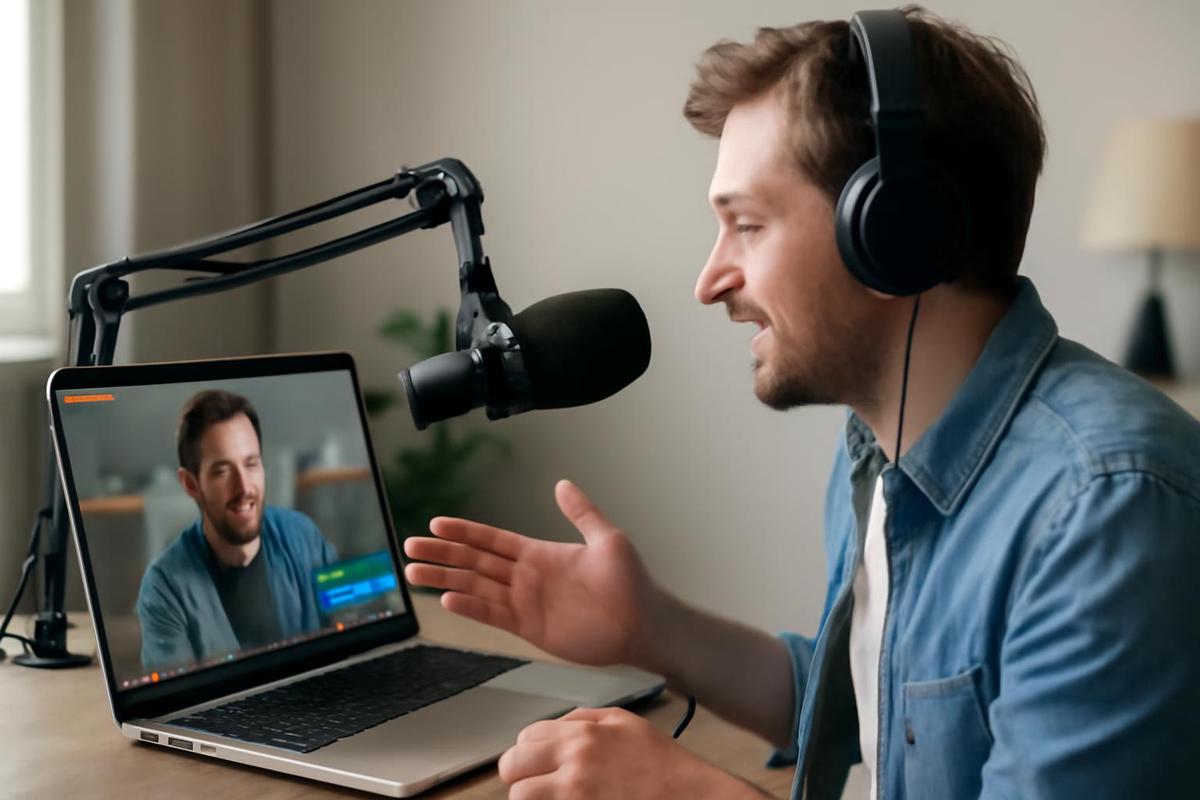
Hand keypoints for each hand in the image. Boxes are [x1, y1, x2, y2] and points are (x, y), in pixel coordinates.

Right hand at [403, 480, 665, 667]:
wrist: (643, 624)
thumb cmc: (631, 582)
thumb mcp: (608, 538)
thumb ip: (582, 512)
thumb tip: (562, 483)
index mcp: (539, 553)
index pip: (492, 540)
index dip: (464, 531)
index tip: (436, 522)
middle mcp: (526, 577)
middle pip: (474, 561)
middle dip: (442, 552)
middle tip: (410, 546)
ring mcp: (525, 602)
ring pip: (475, 587)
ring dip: (445, 578)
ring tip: (414, 571)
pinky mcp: (529, 627)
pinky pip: (492, 614)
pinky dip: (469, 606)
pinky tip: (447, 597)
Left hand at [498, 707, 764, 799]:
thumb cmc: (664, 767)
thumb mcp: (626, 723)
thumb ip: (584, 719)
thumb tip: (552, 727)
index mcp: (582, 735)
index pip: (524, 739)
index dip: (529, 753)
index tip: (538, 765)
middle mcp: (573, 765)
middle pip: (512, 768)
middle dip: (522, 777)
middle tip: (540, 786)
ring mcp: (574, 798)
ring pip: (521, 798)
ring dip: (533, 798)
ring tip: (553, 799)